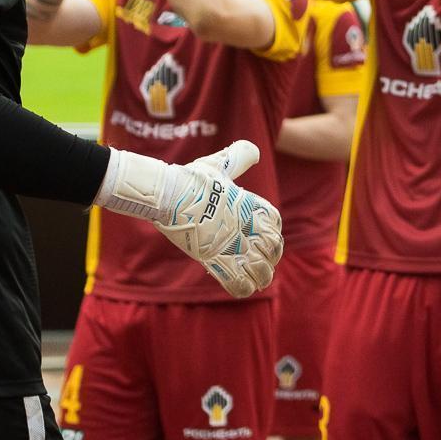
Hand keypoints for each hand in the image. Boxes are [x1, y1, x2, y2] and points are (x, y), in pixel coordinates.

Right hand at [95, 140, 283, 297]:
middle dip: (270, 256)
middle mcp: (244, 225)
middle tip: (261, 262)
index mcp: (249, 204)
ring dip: (261, 275)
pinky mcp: (212, 258)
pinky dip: (243, 288)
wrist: (166, 192)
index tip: (265, 239)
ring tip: (257, 278)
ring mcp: (229, 243)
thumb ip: (237, 158)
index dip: (273, 233)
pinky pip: (237, 282)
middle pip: (271, 247)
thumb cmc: (191, 179)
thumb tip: (254, 152)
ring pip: (259, 268)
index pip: (274, 222)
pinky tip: (244, 287)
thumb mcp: (219, 165)